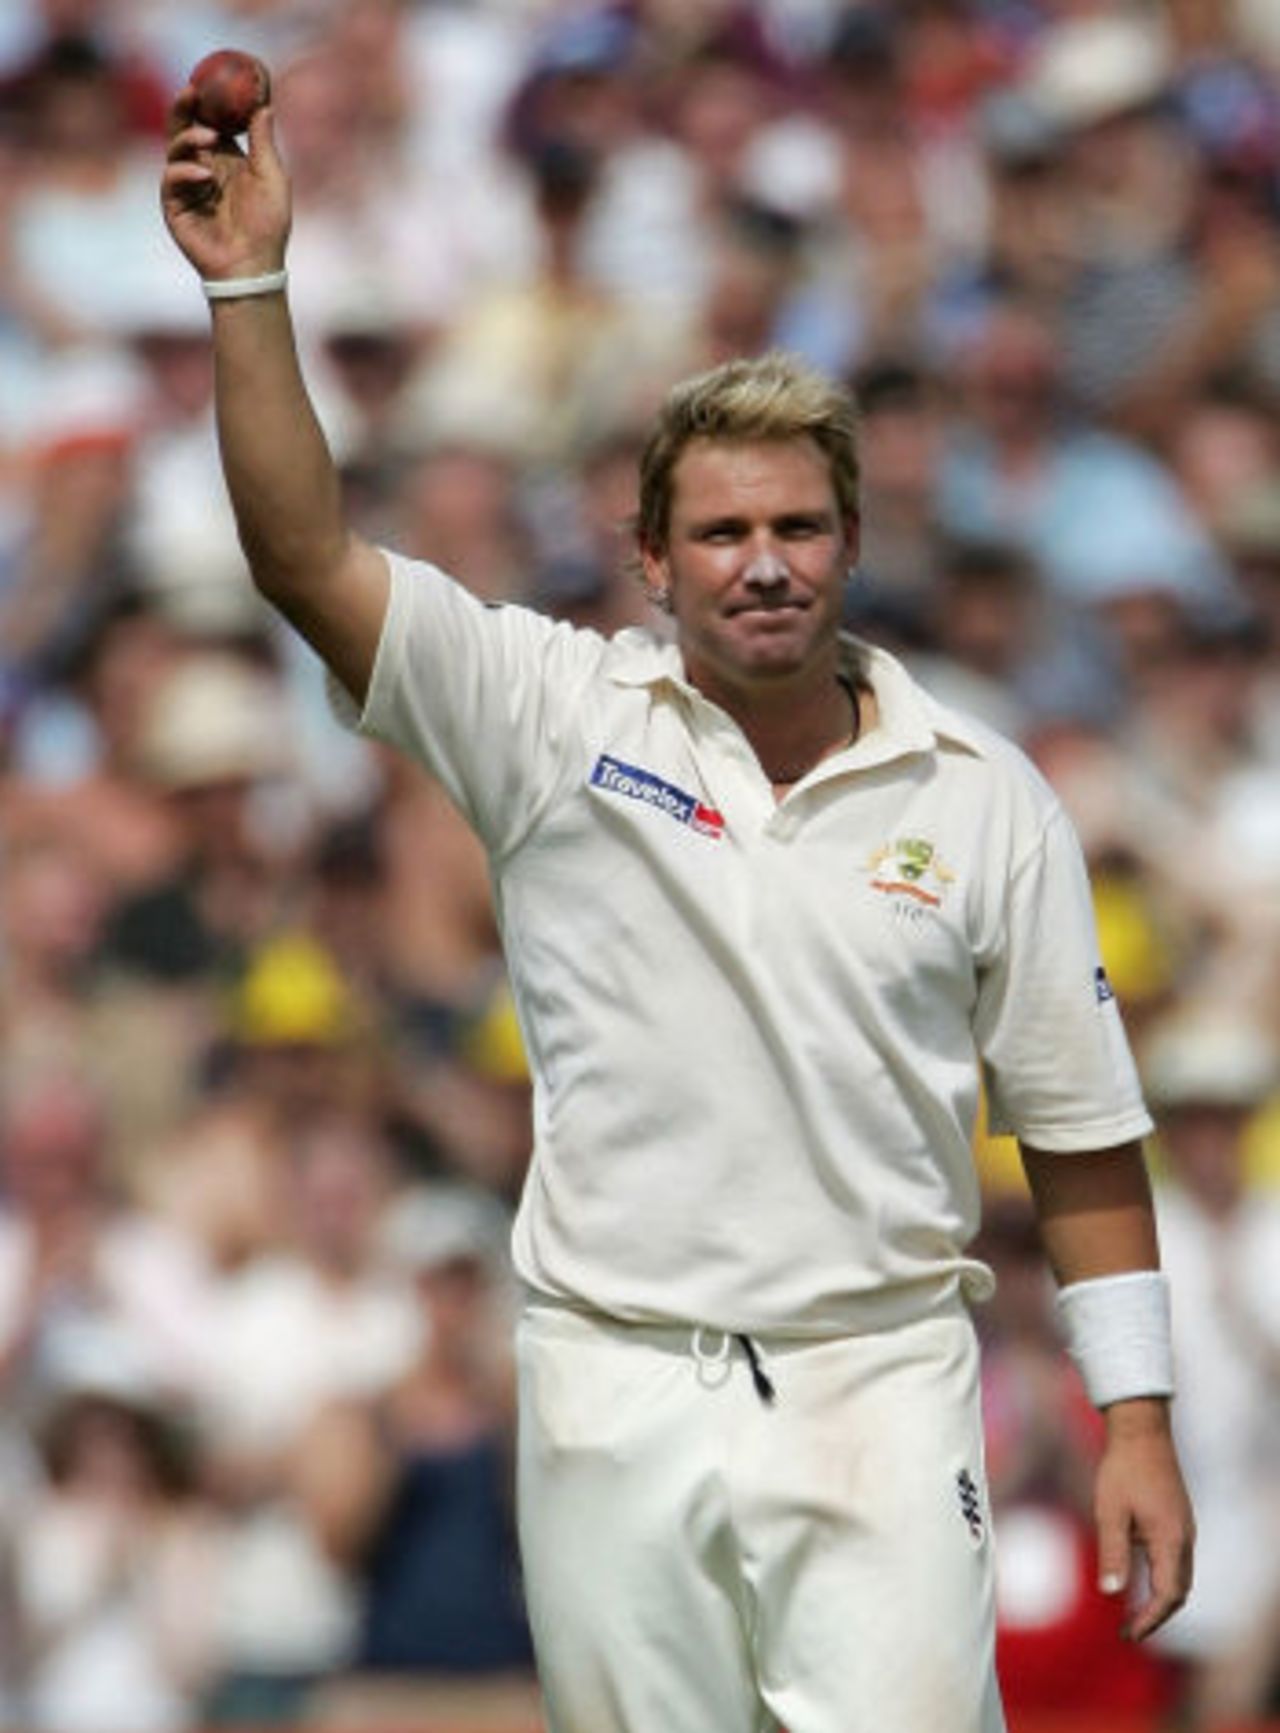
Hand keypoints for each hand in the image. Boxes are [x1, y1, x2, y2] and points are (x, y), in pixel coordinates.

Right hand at [161, 88, 289, 282]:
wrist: (254, 266)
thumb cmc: (268, 226)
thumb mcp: (272, 178)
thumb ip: (264, 142)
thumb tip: (265, 105)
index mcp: (225, 159)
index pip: (209, 121)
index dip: (206, 101)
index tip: (209, 80)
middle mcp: (202, 167)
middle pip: (184, 128)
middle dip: (184, 107)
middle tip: (191, 91)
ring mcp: (186, 186)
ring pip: (175, 148)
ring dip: (189, 136)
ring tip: (209, 137)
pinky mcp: (174, 205)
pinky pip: (171, 178)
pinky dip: (185, 171)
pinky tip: (205, 175)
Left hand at [1094, 1398, 1194, 1640]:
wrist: (1141, 1431)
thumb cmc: (1122, 1469)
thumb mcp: (1110, 1512)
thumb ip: (1113, 1553)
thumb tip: (1111, 1593)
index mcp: (1171, 1540)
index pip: (1168, 1595)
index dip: (1150, 1620)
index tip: (1129, 1635)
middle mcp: (1185, 1538)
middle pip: (1179, 1592)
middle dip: (1157, 1616)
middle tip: (1129, 1631)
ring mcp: (1185, 1528)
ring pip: (1181, 1577)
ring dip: (1162, 1599)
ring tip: (1134, 1614)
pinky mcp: (1179, 1519)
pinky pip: (1177, 1560)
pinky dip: (1164, 1579)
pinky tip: (1141, 1578)